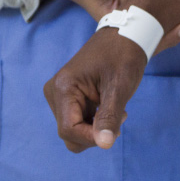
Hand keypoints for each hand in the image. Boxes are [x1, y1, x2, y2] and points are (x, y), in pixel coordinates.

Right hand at [43, 26, 146, 152]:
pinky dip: (94, 121)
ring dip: (96, 127)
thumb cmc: (123, 57)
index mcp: (63, 87)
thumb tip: (104, 145)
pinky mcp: (67, 97)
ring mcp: (59, 94)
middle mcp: (54, 92)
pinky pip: (77, 122)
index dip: (91, 138)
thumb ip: (109, 117)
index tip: (116, 131)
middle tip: (120, 117)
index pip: (68, 130)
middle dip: (95, 133)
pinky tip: (109, 107)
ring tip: (117, 110)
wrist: (124, 35)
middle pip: (69, 133)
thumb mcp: (119, 87)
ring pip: (73, 130)